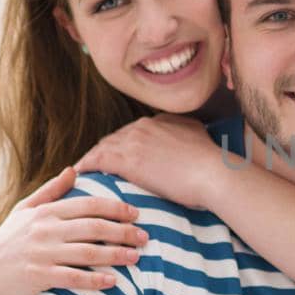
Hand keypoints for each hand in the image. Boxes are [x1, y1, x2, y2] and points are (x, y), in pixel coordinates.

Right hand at [0, 166, 146, 294]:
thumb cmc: (8, 242)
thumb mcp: (24, 211)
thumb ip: (51, 191)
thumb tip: (73, 169)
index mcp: (45, 213)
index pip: (88, 205)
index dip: (115, 207)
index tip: (136, 213)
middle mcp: (45, 230)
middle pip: (94, 227)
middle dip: (123, 231)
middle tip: (145, 237)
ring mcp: (41, 253)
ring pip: (87, 252)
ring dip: (115, 254)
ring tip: (136, 258)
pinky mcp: (38, 276)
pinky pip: (72, 277)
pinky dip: (94, 279)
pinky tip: (113, 281)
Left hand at [75, 115, 223, 209]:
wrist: (213, 174)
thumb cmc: (212, 164)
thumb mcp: (199, 136)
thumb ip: (185, 132)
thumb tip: (185, 137)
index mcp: (160, 120)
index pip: (133, 131)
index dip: (124, 144)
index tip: (120, 155)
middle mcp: (144, 125)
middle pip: (116, 138)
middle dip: (106, 150)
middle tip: (97, 165)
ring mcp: (134, 141)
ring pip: (104, 147)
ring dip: (94, 157)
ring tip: (86, 170)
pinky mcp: (127, 159)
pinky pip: (97, 159)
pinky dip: (87, 165)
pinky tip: (81, 173)